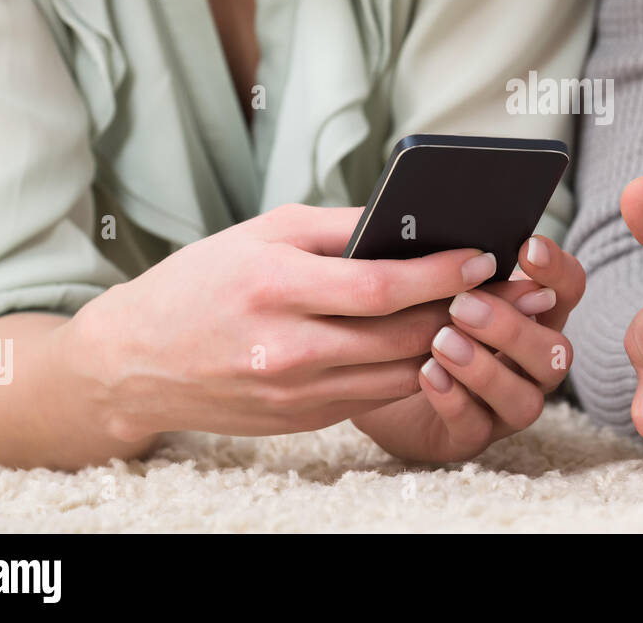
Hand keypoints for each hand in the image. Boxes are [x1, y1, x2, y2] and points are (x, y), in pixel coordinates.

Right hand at [67, 203, 499, 442]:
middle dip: (465, 310)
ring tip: (485, 314)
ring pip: (400, 371)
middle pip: (403, 334)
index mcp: (276, 286)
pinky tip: (435, 342)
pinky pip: (377, 394)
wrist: (134, 361)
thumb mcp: (262, 231)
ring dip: (449, 343)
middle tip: (508, 289)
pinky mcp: (302, 420)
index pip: (383, 286)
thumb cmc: (202, 281)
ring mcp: (296, 392)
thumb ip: (339, 227)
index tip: (486, 257)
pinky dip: (412, 368)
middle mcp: (288, 347)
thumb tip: (411, 221)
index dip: (443, 274)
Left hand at [351, 234, 584, 461]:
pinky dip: (453, 400)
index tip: (528, 248)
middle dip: (512, 329)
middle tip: (463, 305)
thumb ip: (458, 267)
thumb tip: (457, 238)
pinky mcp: (469, 437)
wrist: (376, 376)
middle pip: (555, 353)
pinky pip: (475, 428)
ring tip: (441, 342)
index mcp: (532, 315)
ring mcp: (504, 405)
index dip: (557, 271)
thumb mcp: (437, 284)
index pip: (568, 290)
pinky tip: (427, 373)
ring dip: (485, 369)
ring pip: (525, 400)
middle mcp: (530, 364)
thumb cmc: (415, 315)